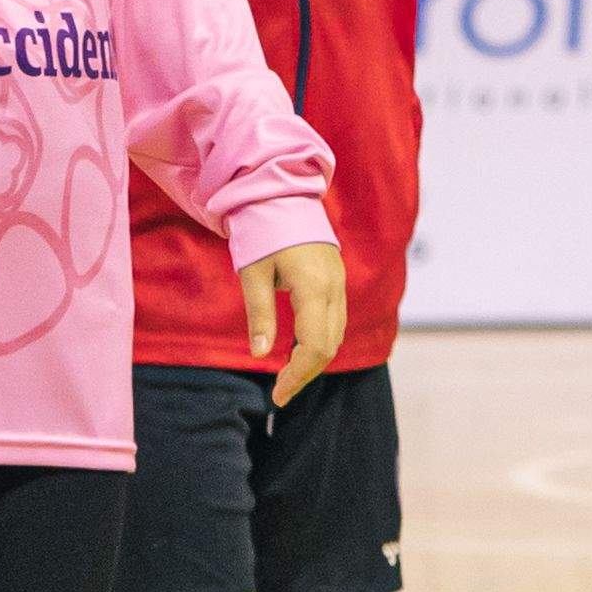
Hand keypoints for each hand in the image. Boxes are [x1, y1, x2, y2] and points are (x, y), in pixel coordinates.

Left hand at [244, 242, 348, 404]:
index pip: (315, 346)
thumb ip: (260, 316)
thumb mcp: (252, 274)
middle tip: (280, 392)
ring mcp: (339, 284)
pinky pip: (336, 320)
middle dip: (306, 374)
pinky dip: (320, 341)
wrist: (281, 195)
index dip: (297, 375)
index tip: (276, 395)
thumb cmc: (261, 231)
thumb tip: (261, 355)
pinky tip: (298, 349)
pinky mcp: (336, 280)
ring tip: (287, 375)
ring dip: (314, 359)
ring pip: (336, 335)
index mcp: (314, 287)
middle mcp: (334, 288)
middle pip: (330, 346)